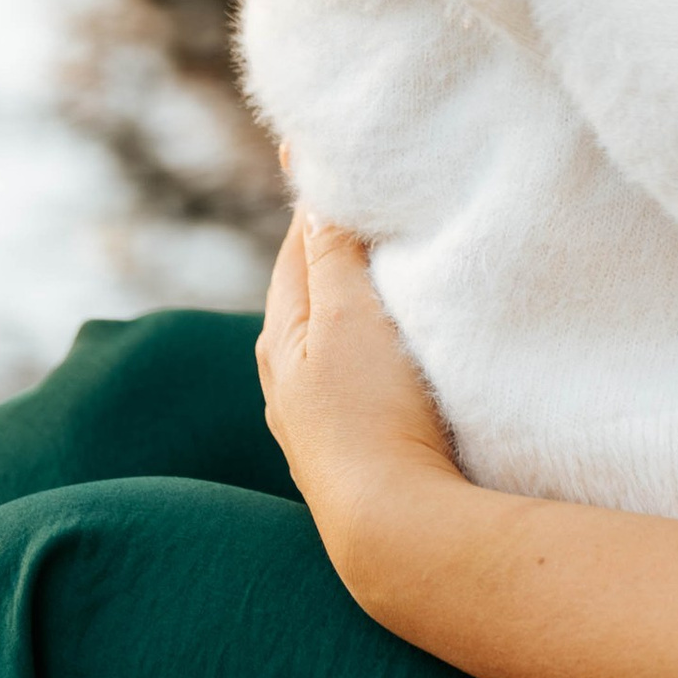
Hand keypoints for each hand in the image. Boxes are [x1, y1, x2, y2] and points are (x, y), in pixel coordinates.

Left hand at [256, 209, 461, 593]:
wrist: (396, 531)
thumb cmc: (371, 417)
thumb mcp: (348, 320)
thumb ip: (333, 256)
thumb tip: (312, 192)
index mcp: (281, 339)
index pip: (296, 247)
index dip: (314, 198)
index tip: (321, 146)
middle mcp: (288, 380)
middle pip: (308, 290)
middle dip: (329, 244)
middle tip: (356, 192)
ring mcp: (319, 421)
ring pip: (331, 335)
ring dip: (350, 295)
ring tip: (378, 260)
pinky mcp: (355, 450)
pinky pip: (355, 372)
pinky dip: (368, 340)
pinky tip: (391, 347)